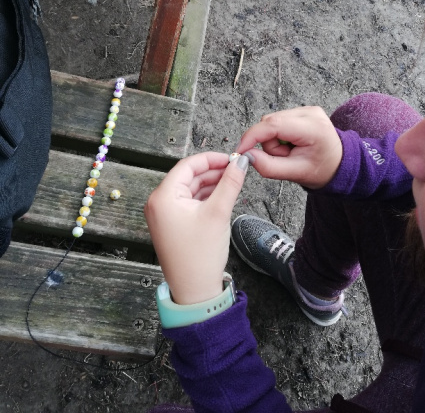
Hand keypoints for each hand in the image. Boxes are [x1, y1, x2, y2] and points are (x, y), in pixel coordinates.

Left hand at [144, 152, 248, 304]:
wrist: (195, 291)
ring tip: (232, 181)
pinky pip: (189, 202)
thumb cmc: (200, 256)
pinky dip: (205, 197)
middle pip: (188, 176)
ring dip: (210, 184)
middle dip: (212, 171)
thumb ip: (230, 183)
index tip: (231, 158)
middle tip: (235, 169)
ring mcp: (164, 215)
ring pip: (190, 189)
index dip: (211, 159)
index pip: (187, 166)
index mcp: (162, 197)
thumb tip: (240, 162)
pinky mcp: (172, 224)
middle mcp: (158, 203)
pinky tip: (222, 195)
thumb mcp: (218, 213)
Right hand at [236, 107, 342, 188]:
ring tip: (291, 152)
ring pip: (271, 121)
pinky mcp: (302, 110)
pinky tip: (292, 144)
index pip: (273, 124)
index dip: (252, 136)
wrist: (339, 164)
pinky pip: (277, 121)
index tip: (240, 149)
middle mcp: (310, 112)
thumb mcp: (296, 174)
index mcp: (313, 127)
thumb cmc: (322, 170)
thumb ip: (269, 167)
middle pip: (270, 123)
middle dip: (270, 144)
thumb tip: (247, 156)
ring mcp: (307, 109)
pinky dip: (279, 135)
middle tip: (285, 158)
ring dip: (274, 140)